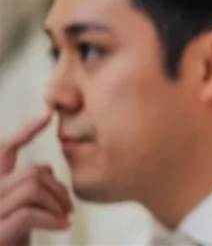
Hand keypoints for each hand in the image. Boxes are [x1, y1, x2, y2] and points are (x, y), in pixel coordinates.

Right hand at [0, 113, 71, 245]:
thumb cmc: (12, 239)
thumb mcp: (21, 209)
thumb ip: (27, 186)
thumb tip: (46, 167)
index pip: (4, 150)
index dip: (25, 131)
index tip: (47, 116)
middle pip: (32, 171)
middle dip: (58, 187)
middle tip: (69, 207)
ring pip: (32, 187)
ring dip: (56, 203)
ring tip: (64, 218)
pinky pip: (28, 213)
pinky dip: (52, 219)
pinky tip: (62, 226)